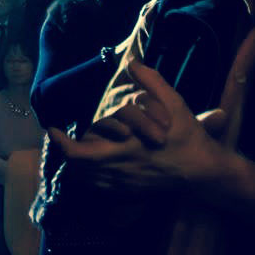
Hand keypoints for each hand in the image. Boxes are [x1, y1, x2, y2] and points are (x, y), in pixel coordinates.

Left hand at [48, 63, 228, 192]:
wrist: (202, 170)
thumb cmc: (187, 135)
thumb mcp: (175, 103)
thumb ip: (152, 82)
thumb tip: (133, 63)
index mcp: (126, 148)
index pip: (81, 153)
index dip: (62, 143)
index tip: (53, 129)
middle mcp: (121, 169)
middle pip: (77, 168)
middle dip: (63, 151)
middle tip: (58, 136)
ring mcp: (124, 183)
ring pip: (85, 179)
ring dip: (73, 163)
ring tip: (69, 146)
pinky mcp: (129, 191)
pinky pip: (98, 187)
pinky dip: (87, 175)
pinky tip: (86, 164)